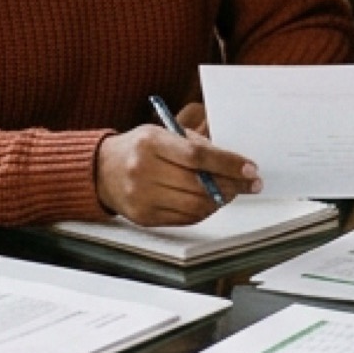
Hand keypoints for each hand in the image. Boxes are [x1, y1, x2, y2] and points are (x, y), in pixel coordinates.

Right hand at [95, 123, 261, 226]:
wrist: (102, 171)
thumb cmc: (141, 148)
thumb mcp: (164, 134)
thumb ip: (197, 146)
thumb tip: (235, 165)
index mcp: (151, 143)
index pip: (197, 156)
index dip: (228, 164)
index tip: (251, 169)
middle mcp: (143, 170)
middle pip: (198, 184)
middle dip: (232, 185)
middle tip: (249, 183)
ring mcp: (142, 197)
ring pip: (195, 205)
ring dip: (221, 200)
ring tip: (232, 191)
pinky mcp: (145, 218)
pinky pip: (185, 219)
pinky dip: (204, 211)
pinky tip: (212, 201)